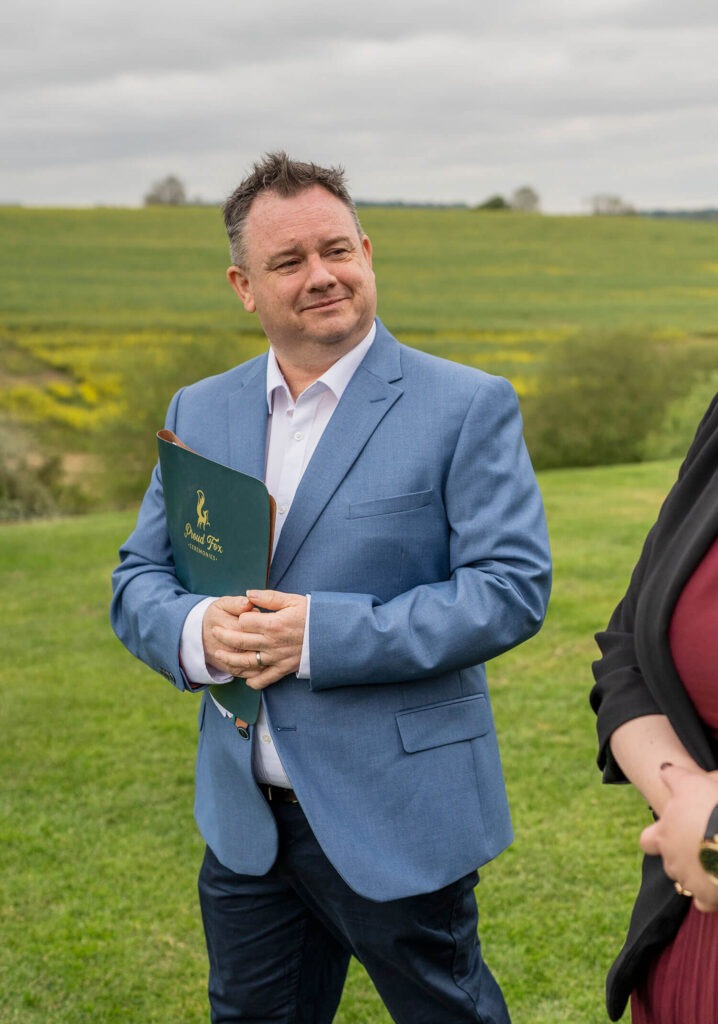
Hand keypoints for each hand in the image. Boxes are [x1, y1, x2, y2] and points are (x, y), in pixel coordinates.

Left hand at [202, 590, 306, 689]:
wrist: (333, 635)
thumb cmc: (313, 615)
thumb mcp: (293, 600)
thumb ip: (268, 597)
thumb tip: (248, 594)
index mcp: (273, 624)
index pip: (244, 621)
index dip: (239, 616)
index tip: (242, 614)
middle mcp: (271, 643)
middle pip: (239, 641)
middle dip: (223, 636)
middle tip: (214, 632)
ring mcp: (276, 658)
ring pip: (246, 662)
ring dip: (229, 659)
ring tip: (218, 654)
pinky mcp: (283, 669)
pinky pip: (264, 679)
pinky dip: (253, 681)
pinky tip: (245, 678)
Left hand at [640, 763, 717, 912]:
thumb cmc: (714, 805)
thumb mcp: (692, 782)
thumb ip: (675, 777)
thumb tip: (664, 769)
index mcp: (663, 833)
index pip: (648, 840)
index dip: (658, 837)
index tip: (671, 832)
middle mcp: (671, 859)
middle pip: (669, 861)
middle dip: (680, 855)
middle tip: (700, 844)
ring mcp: (687, 878)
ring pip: (685, 879)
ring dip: (696, 872)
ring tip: (715, 859)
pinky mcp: (705, 896)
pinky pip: (703, 900)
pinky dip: (710, 895)